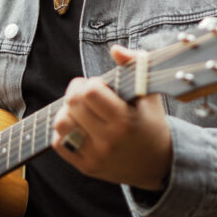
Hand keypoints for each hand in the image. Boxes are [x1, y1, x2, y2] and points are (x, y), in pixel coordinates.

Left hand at [51, 45, 172, 190]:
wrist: (157, 164)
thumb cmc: (151, 122)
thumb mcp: (149, 92)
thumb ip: (136, 64)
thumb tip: (115, 49)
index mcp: (125, 121)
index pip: (90, 92)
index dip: (92, 83)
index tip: (101, 86)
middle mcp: (108, 140)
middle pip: (72, 104)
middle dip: (77, 92)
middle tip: (88, 94)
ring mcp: (95, 156)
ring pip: (61, 123)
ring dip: (67, 110)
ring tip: (81, 110)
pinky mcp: (86, 167)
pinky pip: (58, 143)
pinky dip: (63, 131)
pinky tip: (78, 126)